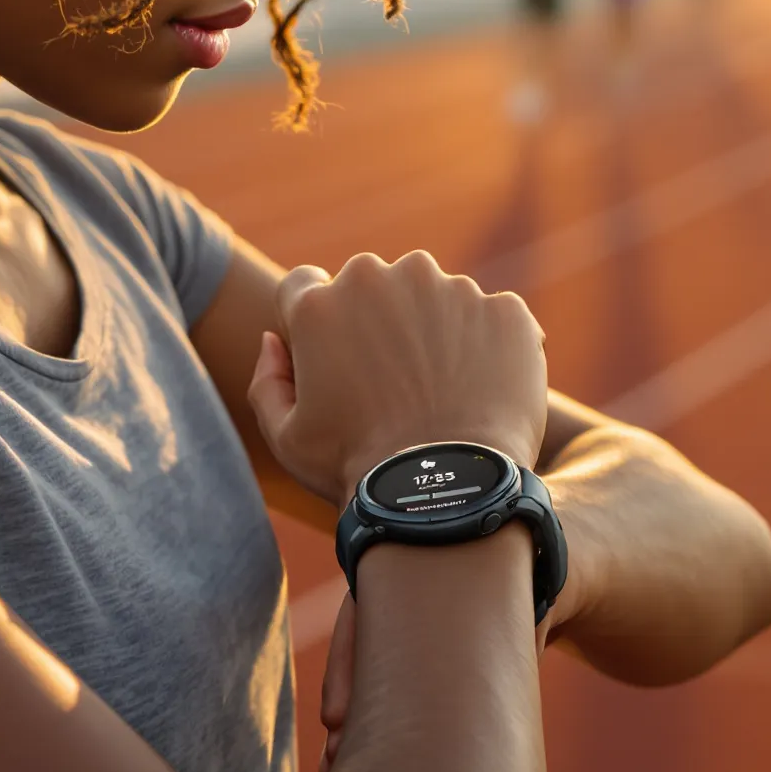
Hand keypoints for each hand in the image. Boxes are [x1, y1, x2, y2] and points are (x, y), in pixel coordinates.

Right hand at [245, 250, 546, 507]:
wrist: (446, 493)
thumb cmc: (357, 469)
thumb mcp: (286, 437)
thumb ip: (267, 379)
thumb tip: (274, 340)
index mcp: (320, 303)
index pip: (306, 284)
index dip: (320, 322)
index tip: (340, 356)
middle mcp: (381, 278)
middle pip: (374, 285)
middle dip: (380, 321)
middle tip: (396, 383)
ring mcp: (448, 288)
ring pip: (436, 296)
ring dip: (436, 330)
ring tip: (444, 393)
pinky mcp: (503, 309)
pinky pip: (491, 319)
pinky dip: (489, 347)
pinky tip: (482, 393)